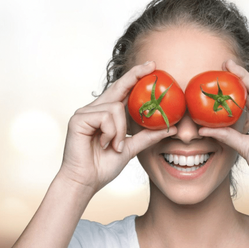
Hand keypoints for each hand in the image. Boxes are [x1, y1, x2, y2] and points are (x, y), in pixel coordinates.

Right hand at [60, 61, 176, 193]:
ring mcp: (85, 113)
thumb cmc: (103, 166)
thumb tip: (170, 128)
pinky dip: (111, 132)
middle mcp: (94, 110)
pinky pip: (105, 117)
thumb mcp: (130, 148)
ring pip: (116, 108)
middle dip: (135, 75)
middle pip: (118, 88)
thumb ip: (146, 137)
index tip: (152, 66)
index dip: (135, 77)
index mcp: (105, 114)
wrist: (85, 182)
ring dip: (120, 130)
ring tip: (114, 146)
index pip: (122, 91)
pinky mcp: (78, 119)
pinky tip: (106, 144)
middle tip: (152, 65)